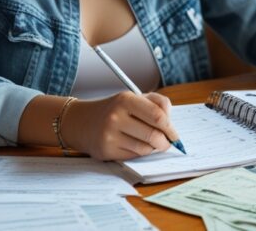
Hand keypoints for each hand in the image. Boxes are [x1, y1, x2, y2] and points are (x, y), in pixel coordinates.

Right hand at [61, 92, 176, 160]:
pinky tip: (135, 145)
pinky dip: (140, 153)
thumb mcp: (133, 98)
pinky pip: (133, 156)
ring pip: (145, 149)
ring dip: (153, 149)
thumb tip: (171, 123)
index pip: (157, 115)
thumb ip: (157, 103)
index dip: (170, 128)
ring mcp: (109, 135)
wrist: (81, 122)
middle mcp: (116, 117)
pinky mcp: (106, 151)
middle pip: (153, 135)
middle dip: (165, 142)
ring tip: (151, 143)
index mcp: (125, 100)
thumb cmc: (114, 109)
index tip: (174, 134)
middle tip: (167, 143)